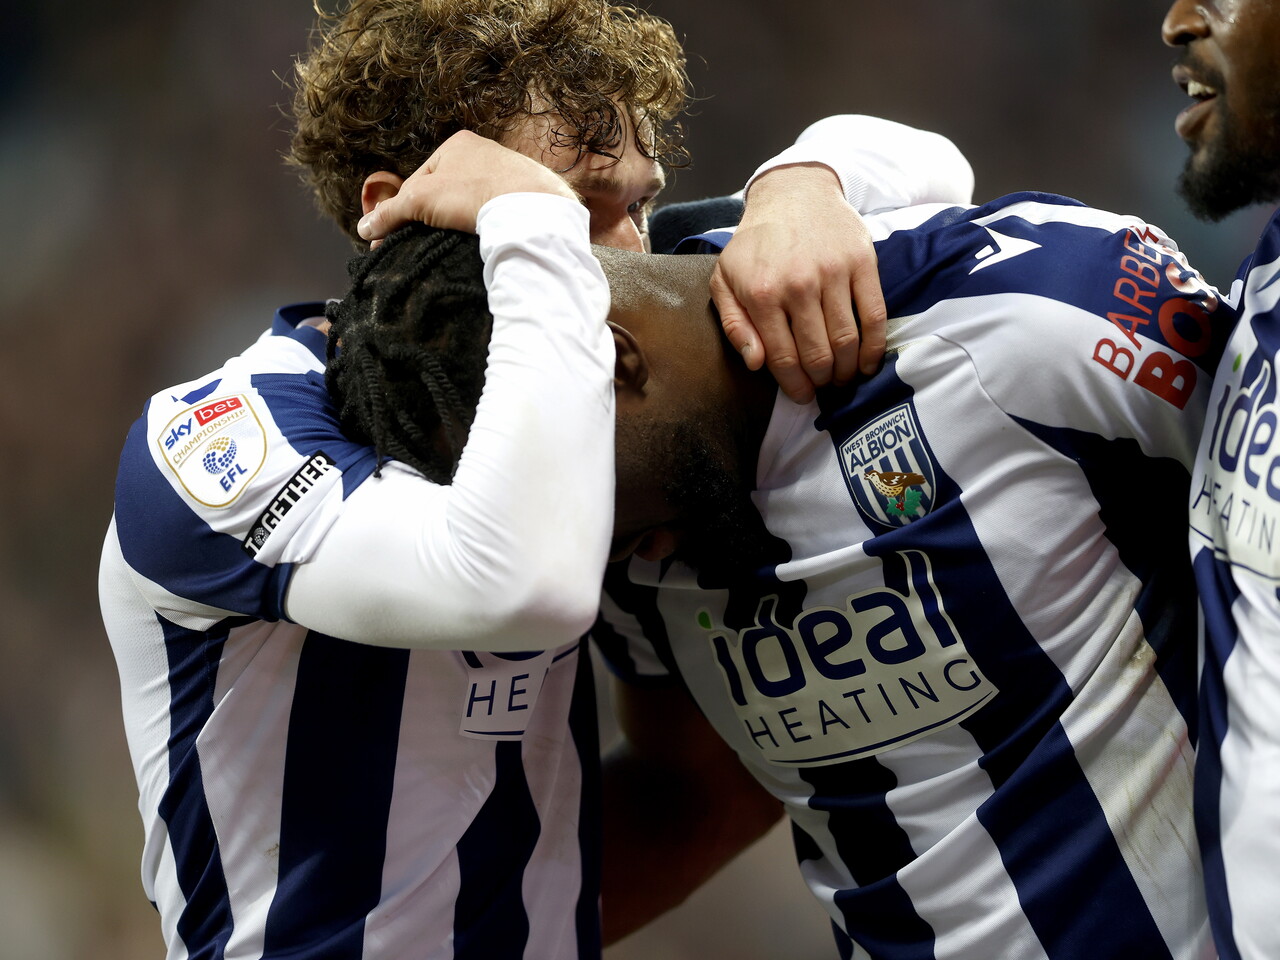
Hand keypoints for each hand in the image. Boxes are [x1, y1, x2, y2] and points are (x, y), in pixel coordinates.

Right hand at [356, 130, 578, 239]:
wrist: (530, 207)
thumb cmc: (473, 193)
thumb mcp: (420, 200)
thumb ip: (390, 212)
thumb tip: (363, 228)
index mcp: (457, 144)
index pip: (419, 179)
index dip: (404, 209)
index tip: (395, 235)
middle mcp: (484, 153)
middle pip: (444, 192)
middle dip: (431, 217)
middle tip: (420, 243)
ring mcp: (507, 174)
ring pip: (469, 204)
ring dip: (456, 224)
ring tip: (450, 244)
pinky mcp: (525, 198)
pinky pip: (494, 214)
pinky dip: (483, 227)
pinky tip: (479, 241)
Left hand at [711, 163, 886, 402]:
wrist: (795, 194)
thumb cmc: (756, 245)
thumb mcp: (726, 280)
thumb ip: (734, 325)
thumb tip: (755, 364)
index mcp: (761, 293)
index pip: (782, 357)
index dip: (795, 385)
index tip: (802, 396)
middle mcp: (798, 284)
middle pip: (818, 354)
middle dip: (821, 381)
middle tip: (823, 387)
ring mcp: (833, 273)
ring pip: (847, 340)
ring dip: (848, 370)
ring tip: (844, 378)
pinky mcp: (862, 263)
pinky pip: (874, 315)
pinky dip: (875, 347)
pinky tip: (869, 363)